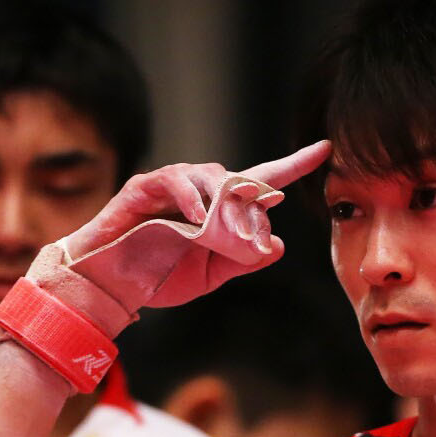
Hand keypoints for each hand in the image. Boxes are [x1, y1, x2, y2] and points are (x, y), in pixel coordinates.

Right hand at [58, 141, 331, 312]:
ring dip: (224, 200)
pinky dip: (189, 195)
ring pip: (211, 175)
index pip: (261, 181)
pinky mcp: (142, 189)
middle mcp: (199, 192)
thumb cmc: (157, 274)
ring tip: (223, 228)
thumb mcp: (209, 275)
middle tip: (252, 231)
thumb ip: (242, 259)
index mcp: (219, 211)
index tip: (325, 150)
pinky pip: (172, 181)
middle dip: (252, 203)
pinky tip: (197, 215)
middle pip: (241, 180)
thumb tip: (277, 245)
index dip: (293, 165)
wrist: (110, 287)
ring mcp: (171, 187)